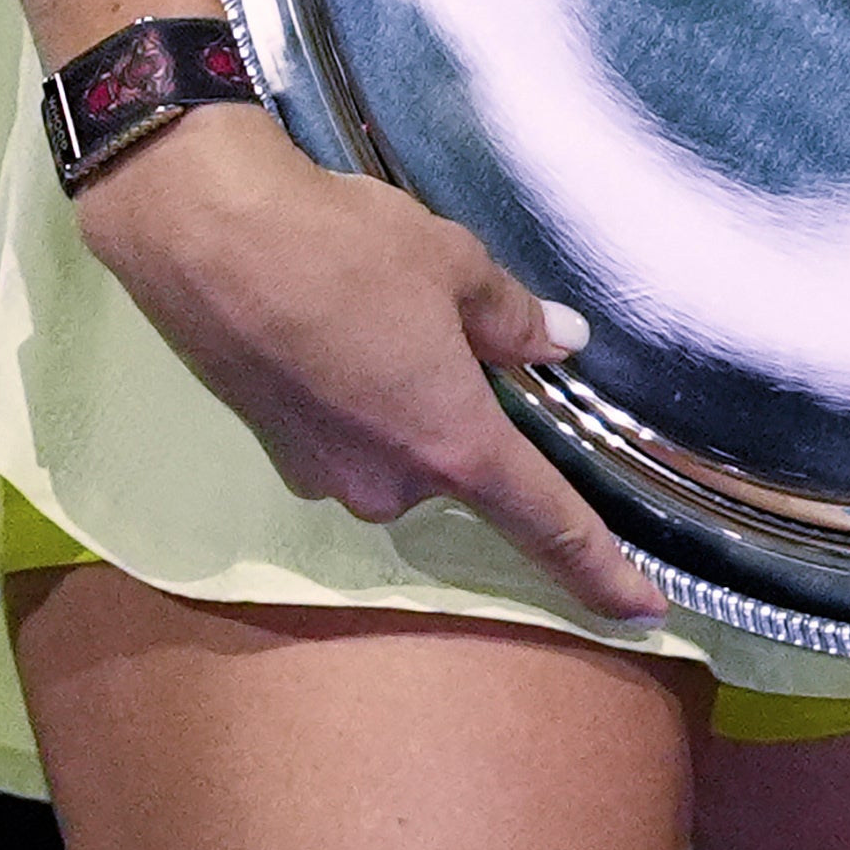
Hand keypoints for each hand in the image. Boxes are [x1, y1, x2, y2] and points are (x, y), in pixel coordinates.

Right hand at [69, 101, 663, 620]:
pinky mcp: (282, 459)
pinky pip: (354, 439)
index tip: (642, 610)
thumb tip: (561, 341)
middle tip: (446, 323)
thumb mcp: (454, 266)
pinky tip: (341, 331)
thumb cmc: (343, 249)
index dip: (598, 570)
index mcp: (450, 443)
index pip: (545, 523)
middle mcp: (389, 483)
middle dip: (466, 409)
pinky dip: (361, 397)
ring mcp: (327, 479)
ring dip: (409, 398)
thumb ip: (513, 318)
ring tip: (381, 309)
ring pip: (405, 448)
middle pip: (463, 466)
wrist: (206, 239)